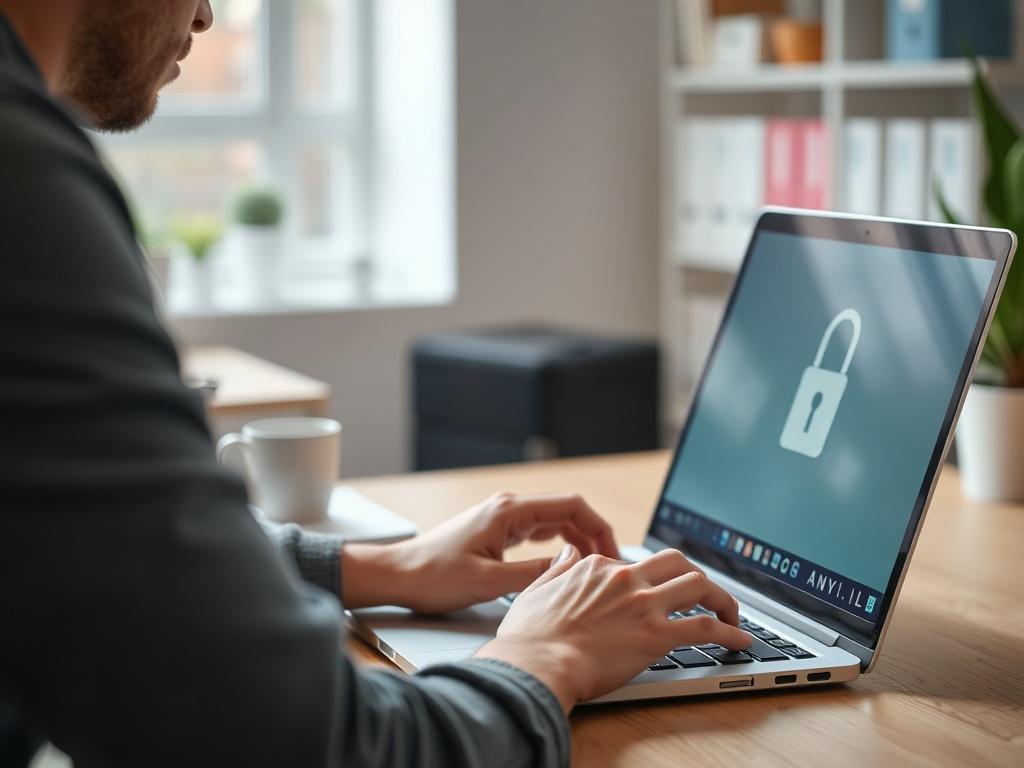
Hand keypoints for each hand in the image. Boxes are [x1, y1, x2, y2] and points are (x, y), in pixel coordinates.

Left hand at [341, 492, 618, 613]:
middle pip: (567, 511)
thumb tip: (571, 567)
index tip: (614, 554)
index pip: (572, 505)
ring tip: (594, 569)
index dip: (600, 528)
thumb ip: (534, 574)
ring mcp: (502, 517)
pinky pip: (537, 531)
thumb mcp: (489, 582)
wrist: (398, 575)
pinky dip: (558, 544)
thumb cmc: (434, 577)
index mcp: (510, 511)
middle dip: (593, 535)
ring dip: (577, 541)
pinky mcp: (496, 530)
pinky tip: (565, 565)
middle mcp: (508, 507)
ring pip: (554, 521)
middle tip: (610, 567)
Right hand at [475, 546, 751, 712]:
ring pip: (699, 585)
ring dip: (722, 598)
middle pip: (677, 562)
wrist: (537, 664)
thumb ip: (558, 568)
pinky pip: (706, 627)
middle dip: (696, 575)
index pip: (635, 565)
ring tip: (731, 614)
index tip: (653, 597)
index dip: (648, 582)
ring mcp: (644, 605)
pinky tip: (740, 640)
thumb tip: (568, 552)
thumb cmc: (530, 637)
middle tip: (704, 594)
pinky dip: (729, 631)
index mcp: (598, 567)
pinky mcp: (657, 635)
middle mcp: (626, 579)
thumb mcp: (537, 589)